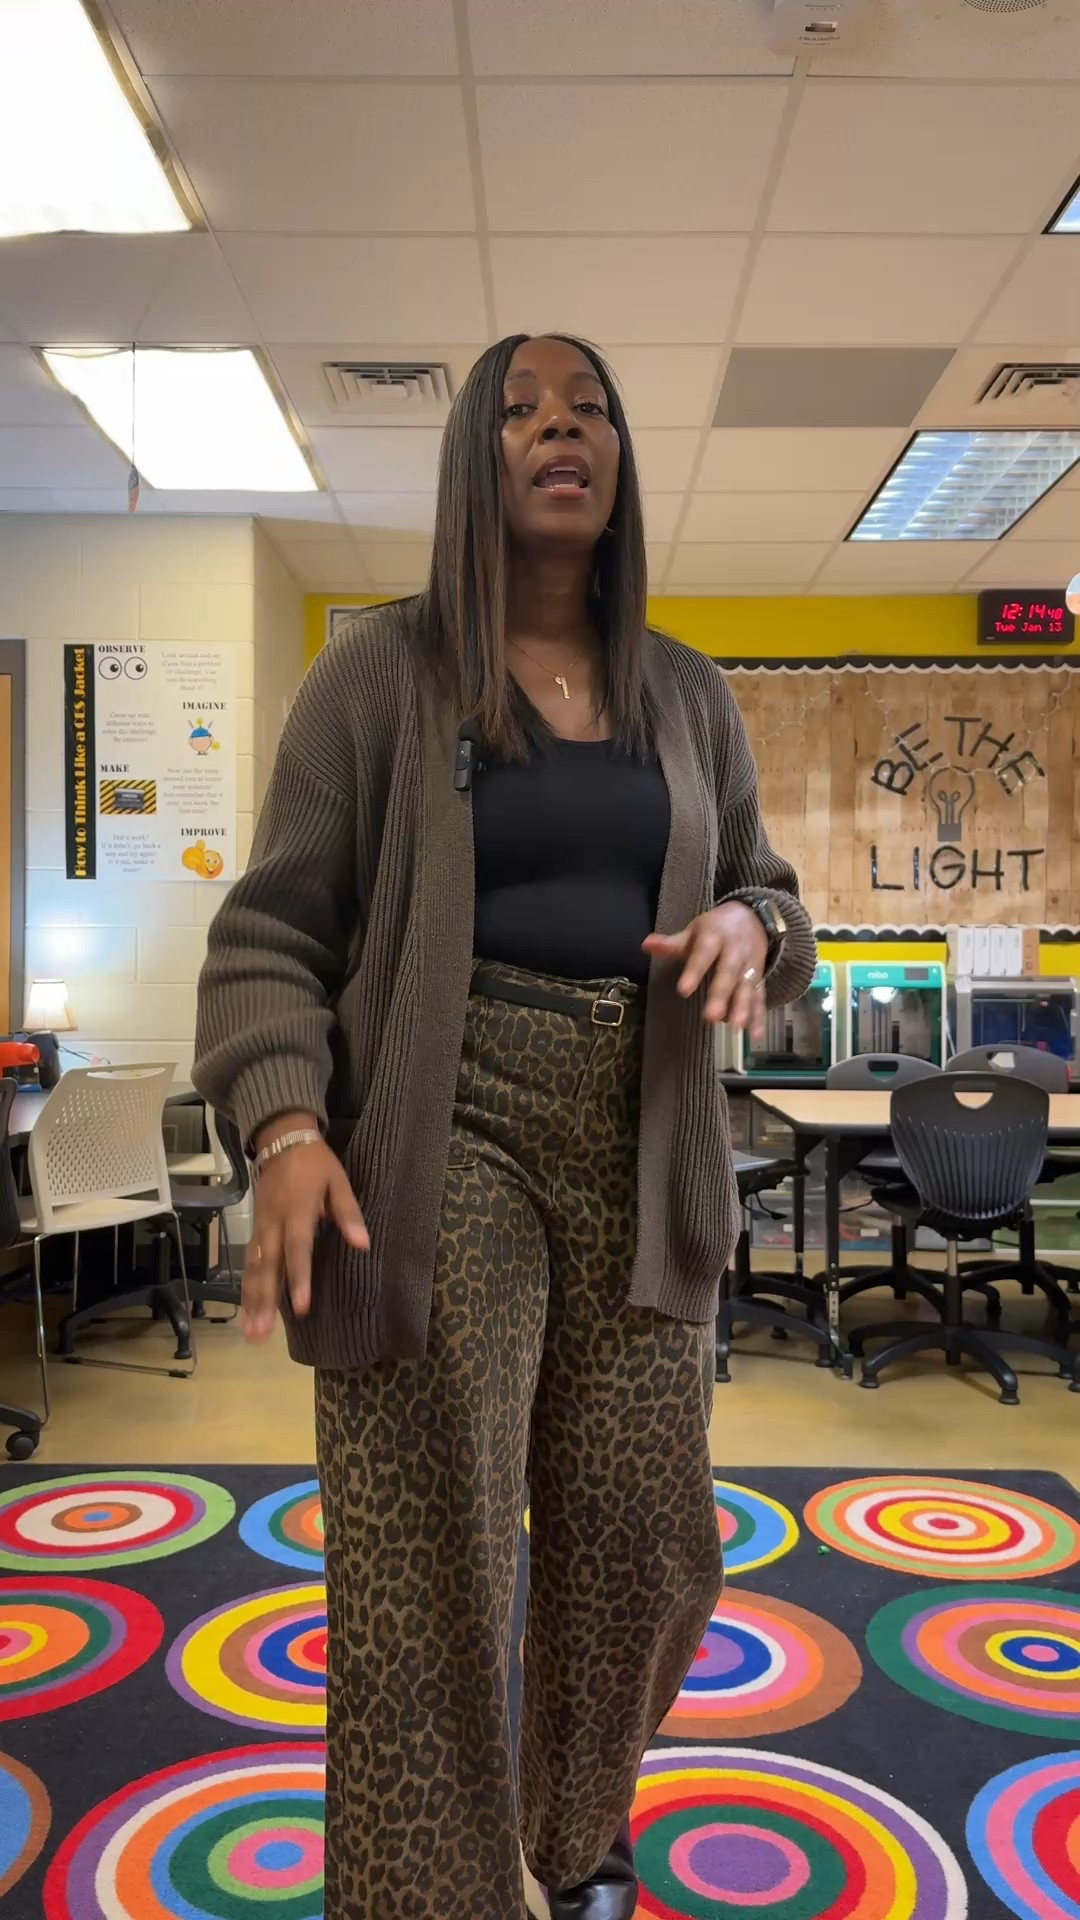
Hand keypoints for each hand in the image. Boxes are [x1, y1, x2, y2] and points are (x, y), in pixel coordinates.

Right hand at [243, 1114, 368, 1341]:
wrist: (280, 1137)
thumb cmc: (315, 1162)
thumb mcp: (338, 1180)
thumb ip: (348, 1213)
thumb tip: (363, 1244)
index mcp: (297, 1211)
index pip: (297, 1249)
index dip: (298, 1278)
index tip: (300, 1308)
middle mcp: (274, 1222)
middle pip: (267, 1266)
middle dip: (264, 1302)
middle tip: (261, 1334)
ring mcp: (261, 1225)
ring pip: (253, 1268)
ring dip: (251, 1301)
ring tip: (251, 1332)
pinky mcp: (255, 1227)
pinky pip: (249, 1261)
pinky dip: (247, 1286)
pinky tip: (248, 1310)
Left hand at [643, 902, 768, 1038]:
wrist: (753, 917)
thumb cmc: (715, 929)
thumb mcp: (694, 932)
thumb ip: (672, 943)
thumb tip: (645, 944)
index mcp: (714, 937)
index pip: (703, 954)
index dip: (694, 971)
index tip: (684, 991)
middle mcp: (735, 952)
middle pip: (728, 973)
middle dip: (721, 995)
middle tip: (712, 1017)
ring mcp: (749, 966)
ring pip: (747, 987)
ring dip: (743, 1008)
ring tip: (736, 1027)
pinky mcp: (759, 978)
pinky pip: (760, 998)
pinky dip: (759, 1017)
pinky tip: (754, 1036)